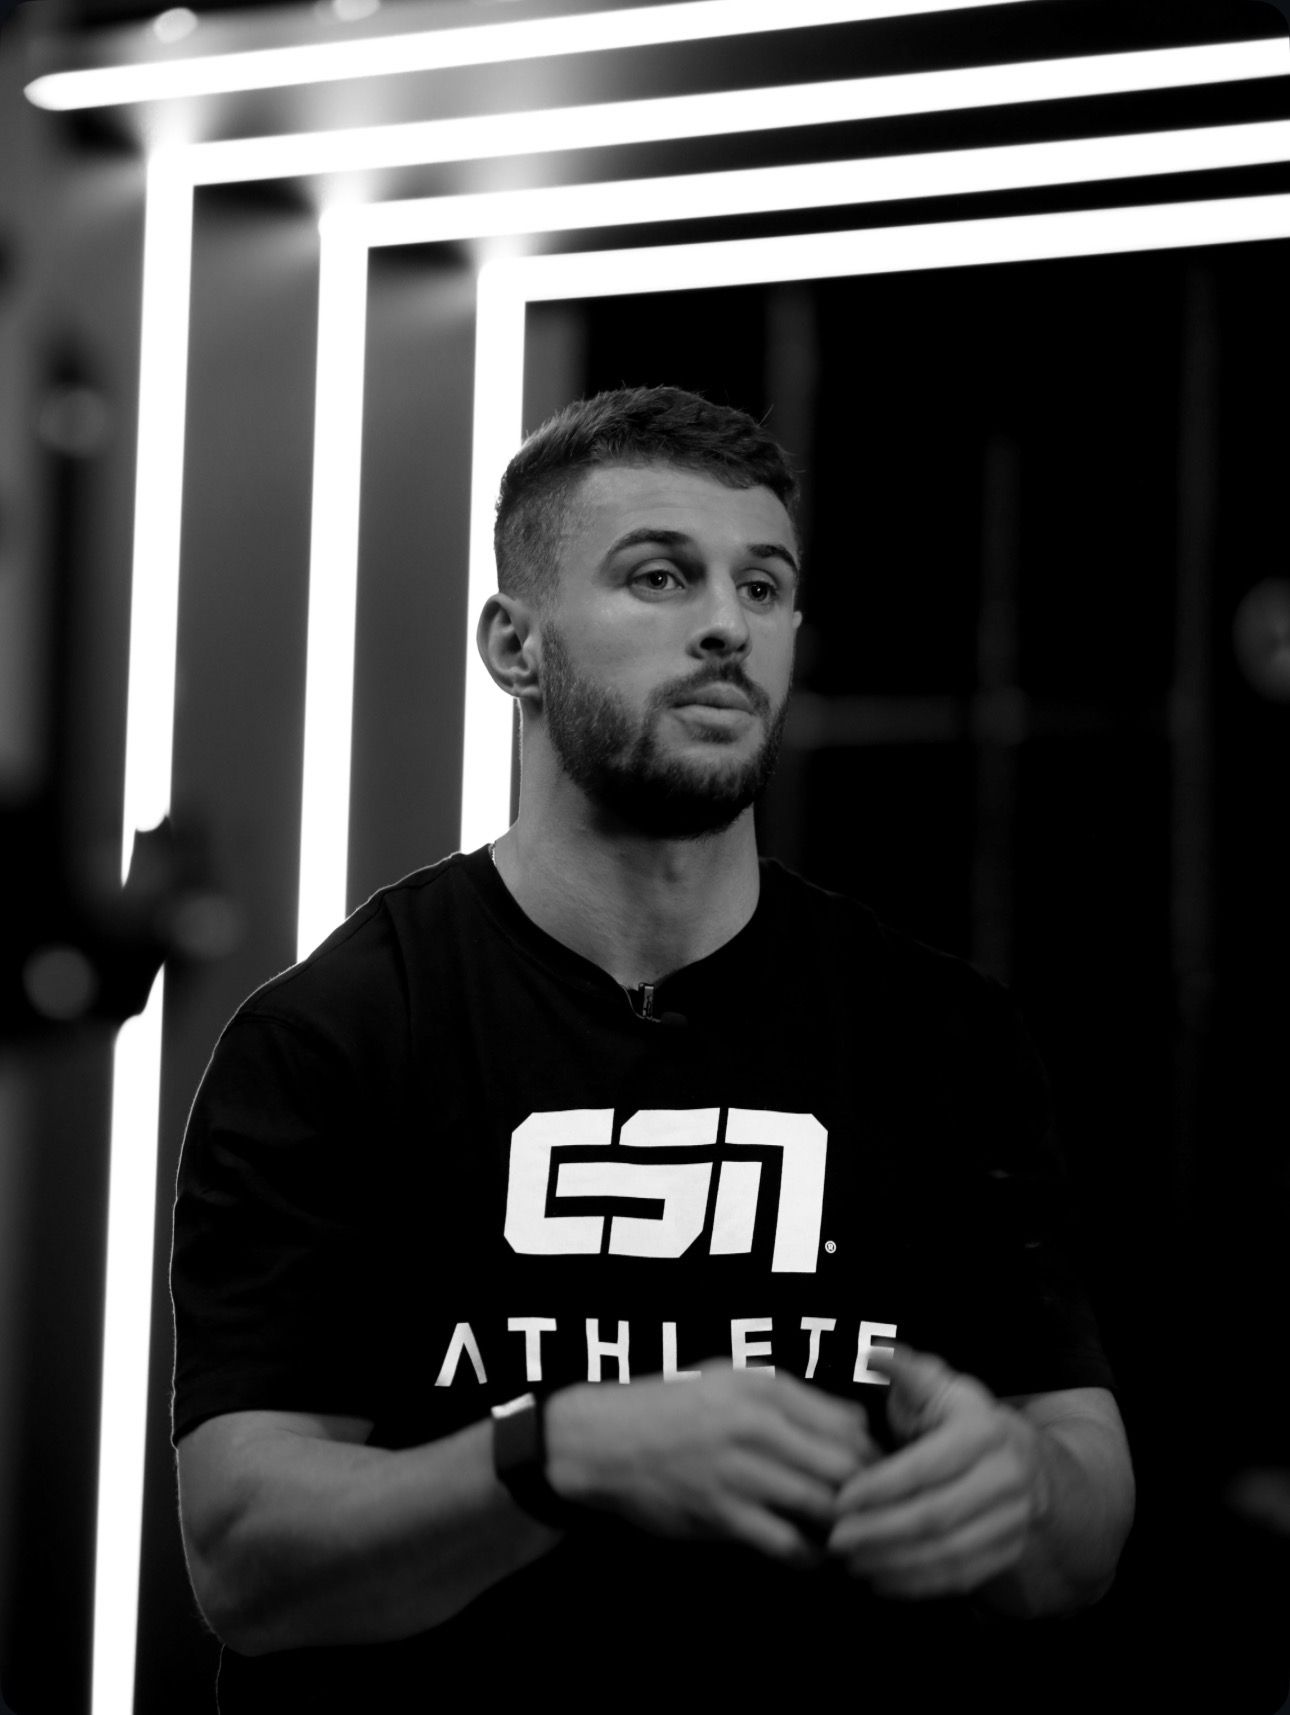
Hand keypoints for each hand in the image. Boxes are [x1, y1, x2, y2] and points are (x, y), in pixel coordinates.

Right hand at [547, 1363, 878, 1567]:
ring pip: (821, 1506)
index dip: (872, 1454)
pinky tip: (813, 1559)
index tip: (879, 1474)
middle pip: (846, 1466)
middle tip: (875, 1512)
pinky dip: (808, 1556)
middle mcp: (757, 1425)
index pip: (849, 1423)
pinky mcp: (721, 1513)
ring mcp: (739, 1471)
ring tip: (852, 1539)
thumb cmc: (672, 1406)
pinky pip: (785, 1543)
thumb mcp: (730, 1378)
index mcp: (764, 1387)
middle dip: (867, 1494)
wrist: (603, 1440)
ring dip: (843, 1528)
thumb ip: (790, 1397)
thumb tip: (856, 1421)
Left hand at [826, 1344, 1043, 1598]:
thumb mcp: (941, 1386)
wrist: (1028, 1461)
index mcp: (983, 1431)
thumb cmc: (964, 1419)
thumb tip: (873, 1352)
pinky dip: (918, 1584)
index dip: (881, 1486)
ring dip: (894, 1563)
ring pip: (948, 1553)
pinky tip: (880, 1579)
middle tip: (836, 1539)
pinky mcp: (1009, 1551)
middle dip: (880, 1532)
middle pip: (936, 1516)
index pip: (926, 1466)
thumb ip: (907, 1371)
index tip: (841, 1500)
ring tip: (851, 1561)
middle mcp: (1005, 1477)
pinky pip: (961, 1577)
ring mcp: (1012, 1520)